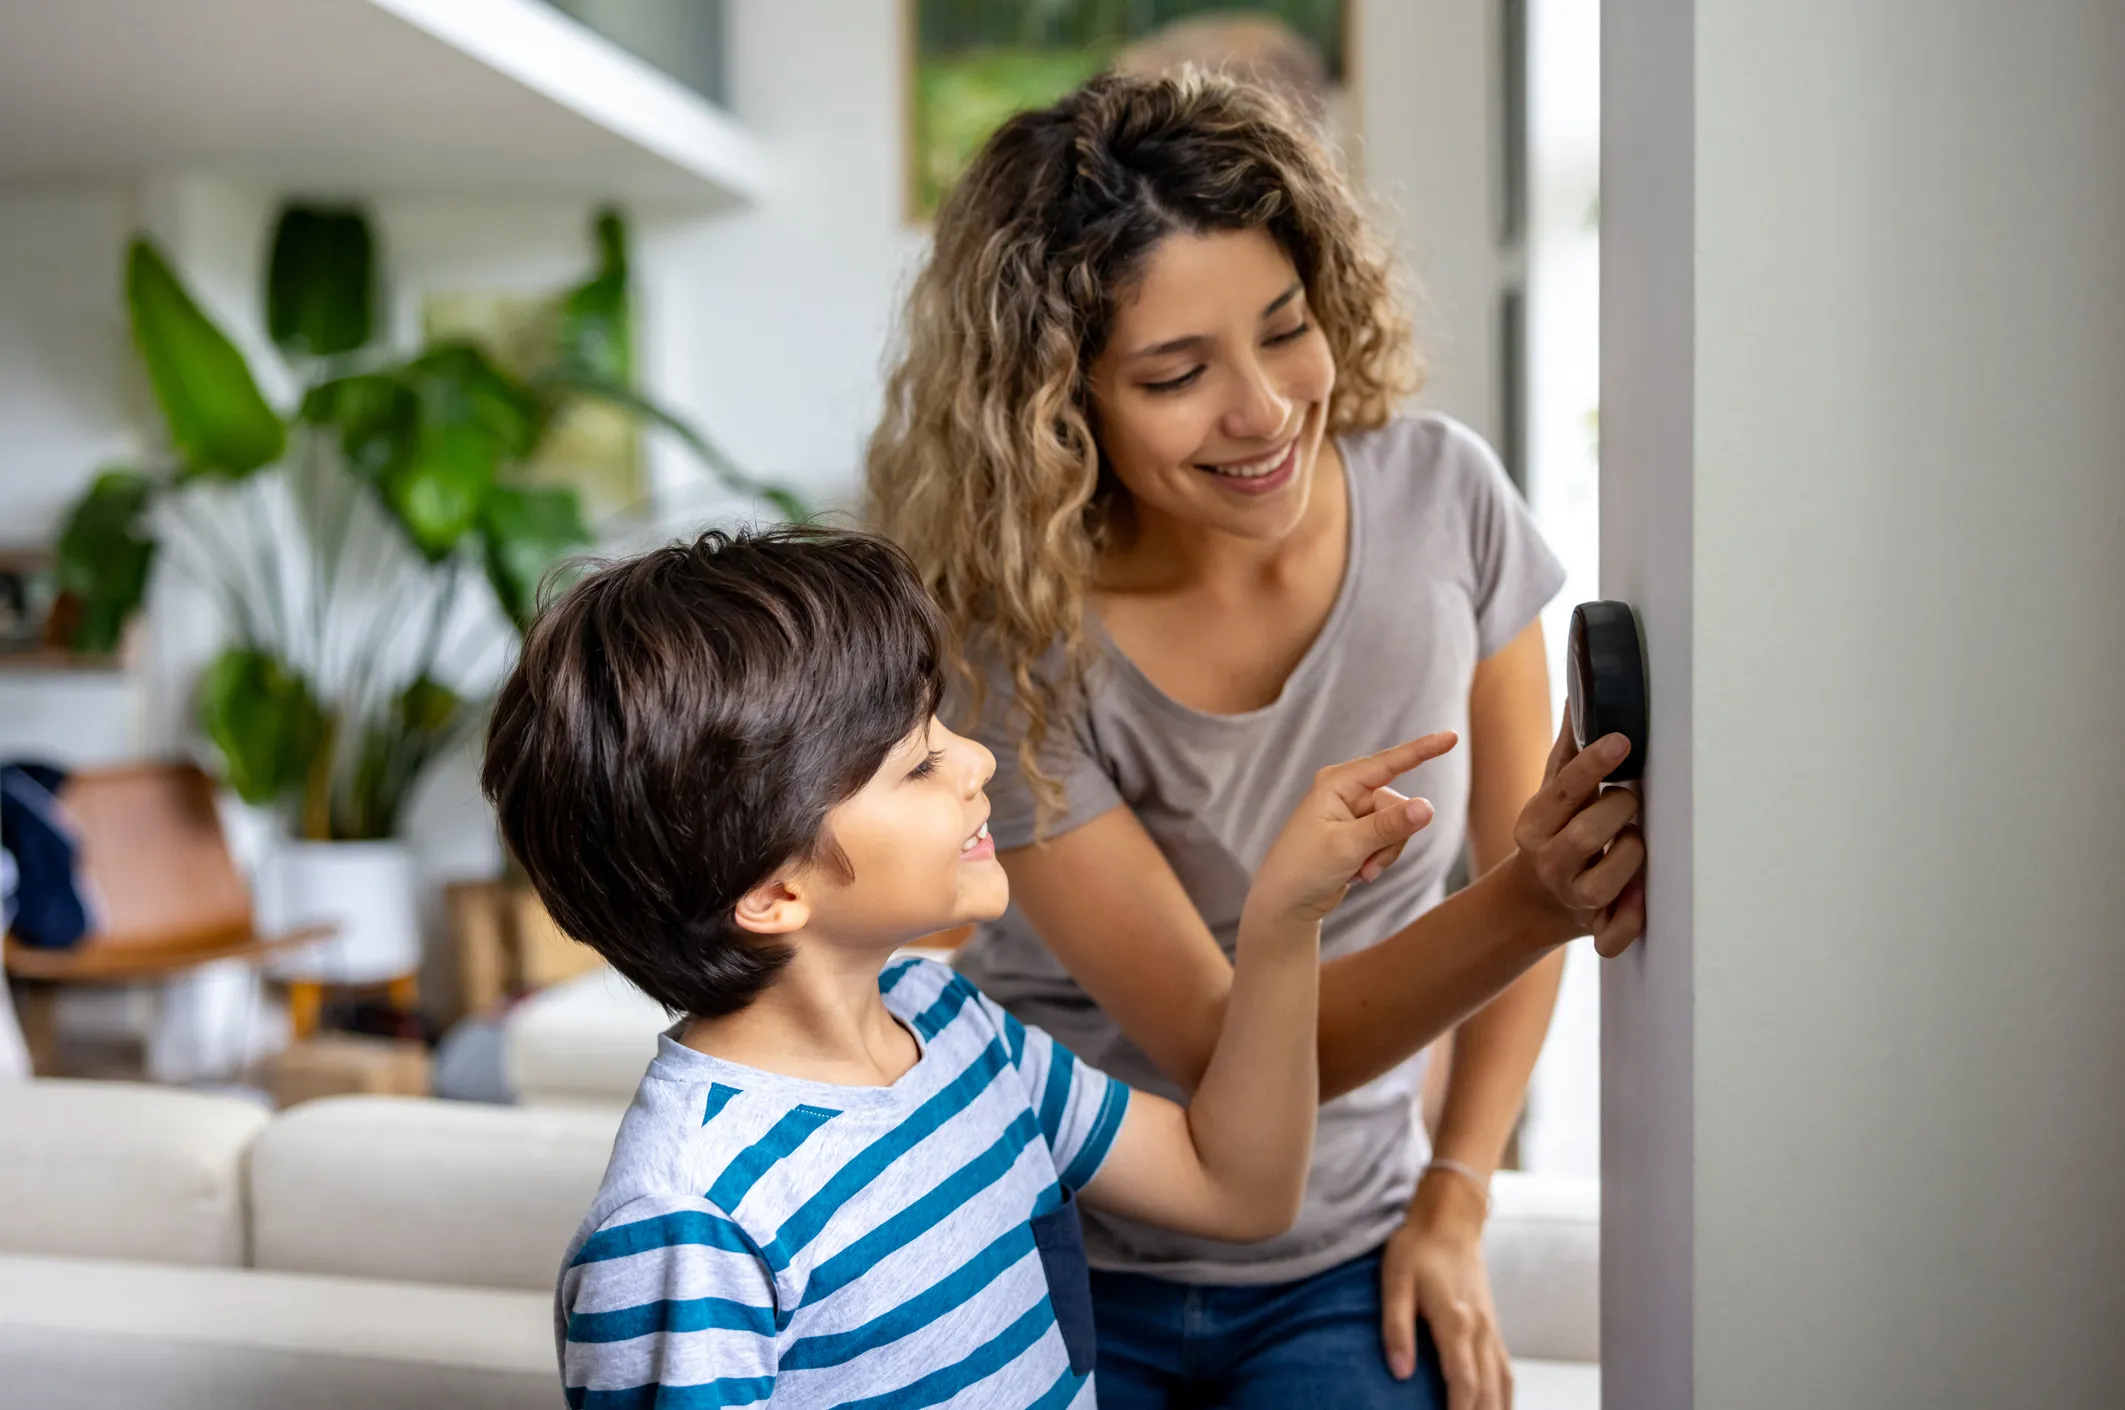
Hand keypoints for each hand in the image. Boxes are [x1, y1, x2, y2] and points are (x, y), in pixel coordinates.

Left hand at [1248, 733, 1457, 923]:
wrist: (1286, 903)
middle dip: (1391, 839)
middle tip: (1366, 863)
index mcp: (1338, 782)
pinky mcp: (1360, 832)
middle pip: (1399, 805)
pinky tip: (1357, 873)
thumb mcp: (1349, 846)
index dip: (1423, 750)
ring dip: (1385, 854)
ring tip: (1360, 871)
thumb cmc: (1305, 868)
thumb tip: (1428, 807)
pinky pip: (1390, 841)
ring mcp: (1354, 812)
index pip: (1389, 762)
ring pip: (1399, 826)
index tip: (1453, 736)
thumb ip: (1390, 826)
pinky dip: (1380, 860)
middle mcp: (1347, 791)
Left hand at [1381, 1172, 1510, 1408]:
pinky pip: (1505, 1370)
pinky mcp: (1492, 1326)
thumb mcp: (1394, 1281)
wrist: (1450, 1219)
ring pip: (1502, 1384)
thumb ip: (1396, 1327)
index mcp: (1456, 1321)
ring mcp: (1491, 1329)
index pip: (1463, 1382)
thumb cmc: (1416, 1248)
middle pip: (1487, 1391)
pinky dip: (1504, 1396)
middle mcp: (1480, 1330)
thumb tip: (1399, 1372)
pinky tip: (1497, 1409)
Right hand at [1508, 713, 1645, 955]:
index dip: (1594, 764)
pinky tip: (1641, 897)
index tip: (1622, 740)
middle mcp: (1548, 861)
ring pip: (1607, 881)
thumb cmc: (1555, 834)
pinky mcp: (1593, 927)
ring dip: (1632, 854)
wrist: (1535, 901)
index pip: (1564, 790)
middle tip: (1631, 800)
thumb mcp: (1552, 794)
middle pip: (1588, 833)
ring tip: (1635, 841)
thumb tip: (1579, 690)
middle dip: (1620, 809)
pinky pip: (1614, 933)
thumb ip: (1567, 750)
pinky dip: (1630, 920)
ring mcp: (1572, 897)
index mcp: (1534, 824)